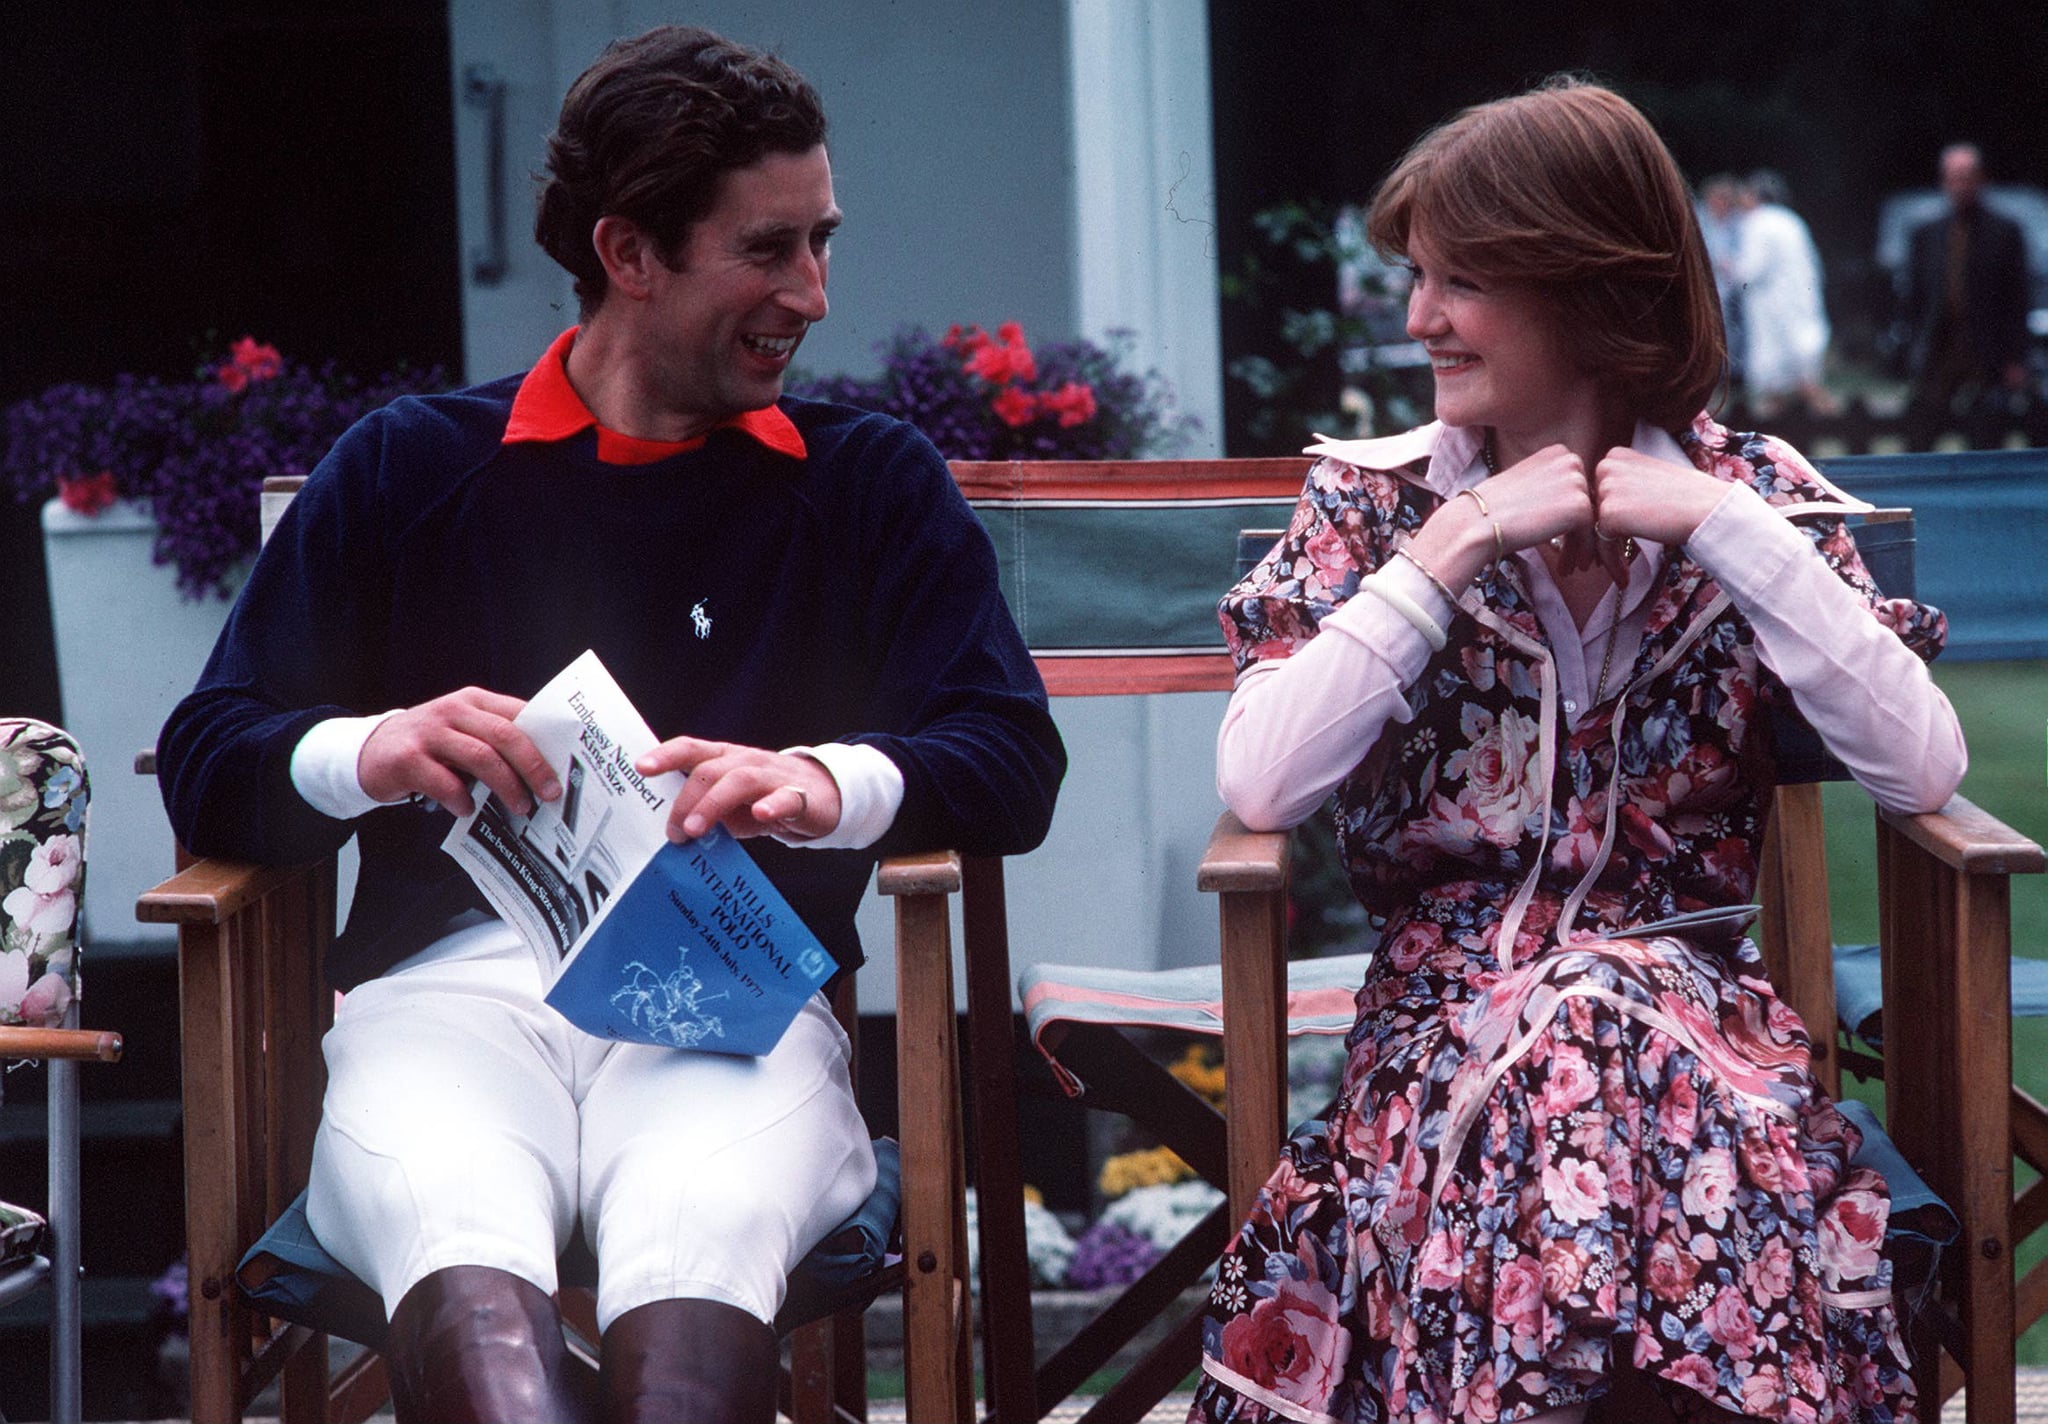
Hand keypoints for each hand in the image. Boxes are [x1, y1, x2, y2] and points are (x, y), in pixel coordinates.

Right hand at [358, 687, 558, 816]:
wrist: (369, 752)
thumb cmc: (430, 746)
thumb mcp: (463, 731)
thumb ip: (495, 740)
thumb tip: (544, 770)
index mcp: (474, 701)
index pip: (519, 714)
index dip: (546, 739)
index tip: (567, 765)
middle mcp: (453, 711)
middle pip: (505, 735)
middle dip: (533, 766)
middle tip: (550, 793)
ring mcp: (429, 733)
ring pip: (480, 757)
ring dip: (506, 786)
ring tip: (520, 807)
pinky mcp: (406, 759)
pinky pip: (444, 783)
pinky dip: (462, 800)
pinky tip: (468, 811)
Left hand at [635, 737, 842, 841]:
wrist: (824, 796)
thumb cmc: (766, 798)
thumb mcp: (731, 803)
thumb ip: (706, 811)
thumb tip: (675, 833)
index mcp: (726, 759)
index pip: (691, 750)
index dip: (665, 756)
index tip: (642, 768)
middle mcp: (747, 762)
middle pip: (710, 770)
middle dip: (686, 800)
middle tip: (674, 833)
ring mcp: (774, 777)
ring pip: (741, 780)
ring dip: (713, 804)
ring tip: (695, 829)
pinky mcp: (801, 797)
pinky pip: (786, 797)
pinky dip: (772, 804)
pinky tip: (761, 814)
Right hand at [1409, 443, 1597, 586]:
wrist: (1475, 523)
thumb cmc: (1491, 510)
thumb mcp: (1527, 485)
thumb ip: (1552, 488)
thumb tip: (1572, 508)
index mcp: (1557, 452)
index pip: (1579, 486)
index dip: (1575, 515)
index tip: (1567, 538)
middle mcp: (1571, 460)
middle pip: (1590, 502)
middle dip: (1583, 532)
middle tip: (1576, 557)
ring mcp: (1577, 482)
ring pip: (1593, 520)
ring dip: (1583, 547)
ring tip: (1572, 567)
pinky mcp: (1580, 506)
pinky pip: (1592, 535)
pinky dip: (1583, 554)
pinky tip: (1568, 568)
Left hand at [1589, 447, 1731, 561]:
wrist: (1712, 509)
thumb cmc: (1690, 498)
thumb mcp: (1649, 480)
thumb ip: (1624, 488)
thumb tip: (1602, 511)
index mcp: (1616, 456)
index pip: (1595, 493)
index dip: (1599, 521)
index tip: (1606, 543)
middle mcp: (1607, 466)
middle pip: (1590, 512)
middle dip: (1595, 540)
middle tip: (1600, 564)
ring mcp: (1607, 488)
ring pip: (1594, 530)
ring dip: (1605, 556)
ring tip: (1619, 574)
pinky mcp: (1610, 512)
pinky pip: (1602, 545)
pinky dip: (1612, 564)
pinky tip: (1624, 579)